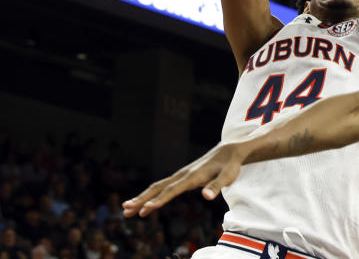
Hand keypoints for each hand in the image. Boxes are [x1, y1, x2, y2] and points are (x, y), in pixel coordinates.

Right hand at [121, 142, 244, 216]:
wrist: (230, 150)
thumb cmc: (230, 164)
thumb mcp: (228, 176)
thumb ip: (217, 186)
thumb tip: (206, 196)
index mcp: (193, 176)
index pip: (174, 189)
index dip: (161, 199)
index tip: (147, 208)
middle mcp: (184, 174)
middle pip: (159, 188)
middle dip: (142, 199)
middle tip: (125, 210)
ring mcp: (182, 175)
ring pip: (159, 187)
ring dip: (143, 198)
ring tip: (127, 210)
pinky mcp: (183, 177)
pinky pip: (164, 187)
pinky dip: (153, 196)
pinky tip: (146, 205)